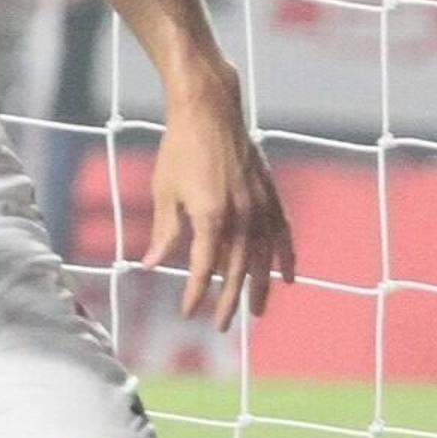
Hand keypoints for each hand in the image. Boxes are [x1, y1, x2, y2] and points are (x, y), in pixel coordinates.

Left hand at [146, 67, 296, 329]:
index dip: (195, 293)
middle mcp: (241, 216)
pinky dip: (285, 257)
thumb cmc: (179, 149)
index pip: (203, 268)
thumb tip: (150, 265)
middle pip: (237, 271)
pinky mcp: (269, 194)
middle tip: (222, 327)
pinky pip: (282, 234)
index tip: (187, 312)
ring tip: (257, 312)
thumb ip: (164, 233)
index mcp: (211, 216)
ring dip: (260, 287)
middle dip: (228, 301)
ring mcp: (260, 205)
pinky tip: (287, 278)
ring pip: (264, 258)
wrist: (209, 110)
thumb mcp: (164, 192)